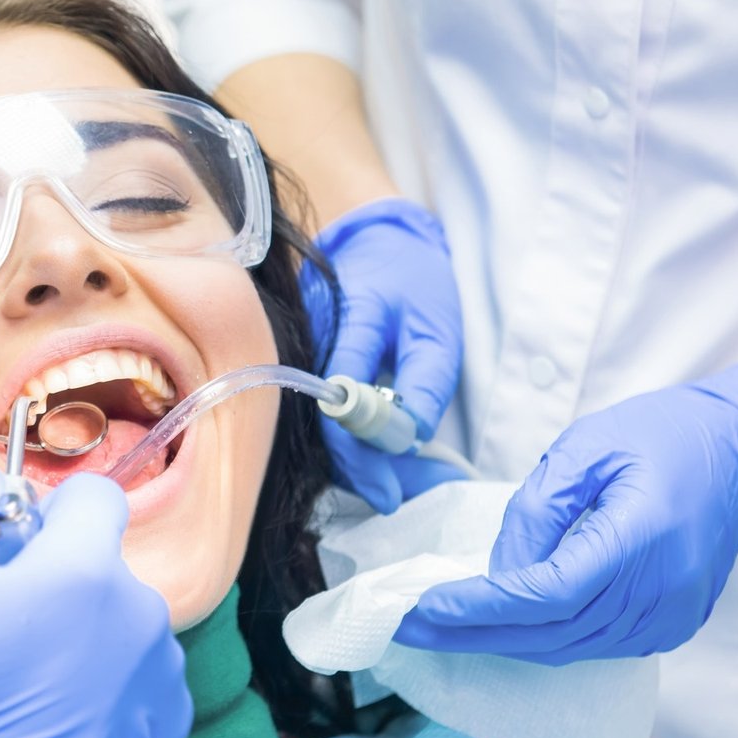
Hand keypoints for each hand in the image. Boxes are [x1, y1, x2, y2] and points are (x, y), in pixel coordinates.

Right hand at [0, 464, 189, 737]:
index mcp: (84, 571)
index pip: (91, 495)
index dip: (42, 512)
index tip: (5, 553)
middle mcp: (141, 614)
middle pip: (96, 565)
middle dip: (49, 584)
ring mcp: (161, 675)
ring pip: (113, 623)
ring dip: (74, 637)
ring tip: (16, 692)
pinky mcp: (167, 728)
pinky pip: (130, 679)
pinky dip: (96, 690)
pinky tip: (48, 727)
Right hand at [302, 199, 465, 511]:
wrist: (372, 240)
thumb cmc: (411, 279)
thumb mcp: (437, 325)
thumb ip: (426, 382)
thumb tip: (410, 440)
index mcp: (347, 324)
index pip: (342, 406)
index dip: (361, 458)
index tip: (390, 494)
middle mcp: (310, 345)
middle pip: (323, 429)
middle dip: (363, 472)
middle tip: (406, 496)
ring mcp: (300, 359)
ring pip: (320, 428)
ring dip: (359, 462)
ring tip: (405, 483)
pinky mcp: (302, 371)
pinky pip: (322, 415)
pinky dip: (353, 442)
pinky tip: (385, 458)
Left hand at [395, 351, 737, 662]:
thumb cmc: (665, 436)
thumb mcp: (586, 446)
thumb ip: (536, 510)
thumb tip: (497, 572)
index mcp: (642, 537)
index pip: (547, 594)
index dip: (481, 607)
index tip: (424, 605)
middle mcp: (661, 591)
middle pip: (550, 633)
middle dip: (470, 634)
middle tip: (405, 628)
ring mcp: (670, 617)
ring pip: (567, 648)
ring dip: (498, 642)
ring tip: (436, 630)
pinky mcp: (670, 627)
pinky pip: (591, 646)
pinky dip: (539, 639)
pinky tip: (495, 628)